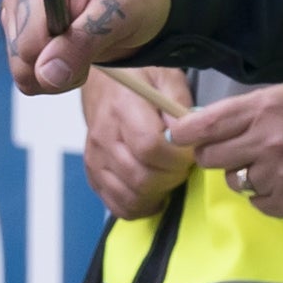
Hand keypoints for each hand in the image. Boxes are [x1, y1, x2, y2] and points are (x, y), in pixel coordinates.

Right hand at [4, 0, 168, 94]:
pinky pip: (28, 78)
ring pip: (23, 74)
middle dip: (59, 68)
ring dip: (58, 75)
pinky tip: (74, 56)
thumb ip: (80, 44)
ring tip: (85, 50)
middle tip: (92, 47)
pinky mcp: (23, 40)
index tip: (90, 42)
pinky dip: (54, 77)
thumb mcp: (116, 15)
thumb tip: (46, 75)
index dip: (59, 56)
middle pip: (21, 62)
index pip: (27, 44)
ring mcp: (17, 21)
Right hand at [80, 63, 196, 217]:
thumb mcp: (166, 77)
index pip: (149, 147)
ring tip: (168, 175)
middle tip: (182, 164)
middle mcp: (103, 137)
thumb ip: (179, 104)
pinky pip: (119, 206)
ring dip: (158, 193)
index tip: (189, 150)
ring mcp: (95, 159)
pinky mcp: (94, 175)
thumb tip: (187, 135)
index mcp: (122, 108)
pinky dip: (141, 205)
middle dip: (172, 177)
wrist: (106, 84)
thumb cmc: (140, 79)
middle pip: (141, 178)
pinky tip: (153, 190)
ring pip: (131, 197)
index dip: (177, 157)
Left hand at [171, 82, 282, 222]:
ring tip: (270, 163)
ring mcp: (278, 174)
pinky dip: (265, 194)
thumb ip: (239, 112)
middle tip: (234, 149)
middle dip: (215, 154)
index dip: (185, 132)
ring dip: (244, 175)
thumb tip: (193, 126)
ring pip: (233, 181)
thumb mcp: (278, 98)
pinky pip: (256, 202)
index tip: (177, 135)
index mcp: (264, 109)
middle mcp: (268, 142)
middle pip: (211, 157)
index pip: (206, 124)